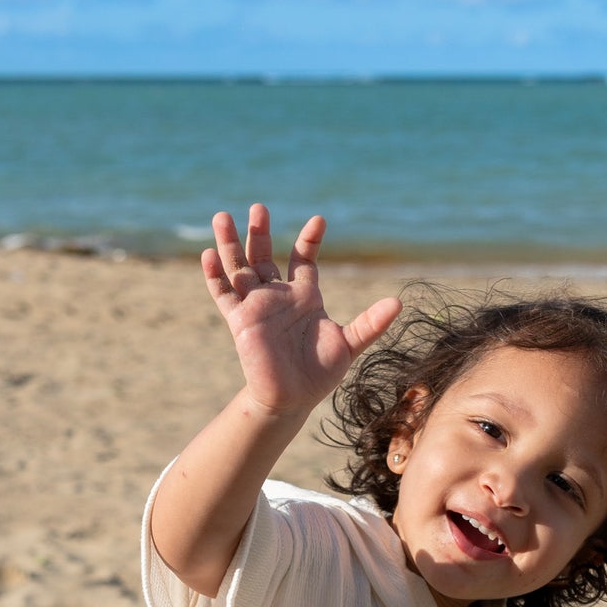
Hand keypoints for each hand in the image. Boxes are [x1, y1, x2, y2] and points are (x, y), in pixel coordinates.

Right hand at [202, 204, 400, 419]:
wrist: (292, 399)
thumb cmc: (319, 373)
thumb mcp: (349, 344)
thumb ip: (370, 323)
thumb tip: (398, 303)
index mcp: (304, 296)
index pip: (303, 259)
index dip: (309, 240)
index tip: (319, 221)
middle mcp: (278, 296)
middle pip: (264, 255)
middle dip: (260, 232)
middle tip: (258, 208)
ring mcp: (256, 306)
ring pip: (239, 267)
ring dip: (230, 243)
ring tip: (222, 216)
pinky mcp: (239, 321)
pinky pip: (223, 294)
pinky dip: (215, 276)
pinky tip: (208, 255)